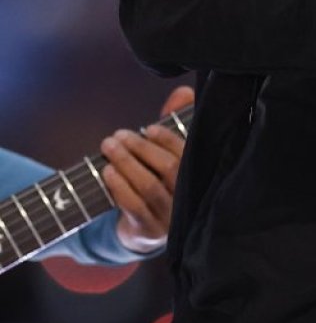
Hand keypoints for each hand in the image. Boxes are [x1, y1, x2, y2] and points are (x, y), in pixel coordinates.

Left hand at [101, 84, 191, 251]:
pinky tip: (108, 171)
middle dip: (141, 148)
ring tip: (109, 146)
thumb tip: (184, 92)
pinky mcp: (150, 231)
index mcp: (200, 178)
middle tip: (119, 135)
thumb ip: (177, 121)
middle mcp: (190, 200)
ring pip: (149, 186)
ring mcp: (170, 218)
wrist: (145, 231)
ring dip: (126, 163)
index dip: (168, 139)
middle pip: (169, 169)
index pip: (188, 155)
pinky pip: (134, 206)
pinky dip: (119, 186)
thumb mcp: (168, 153)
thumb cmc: (160, 182)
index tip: (150, 128)